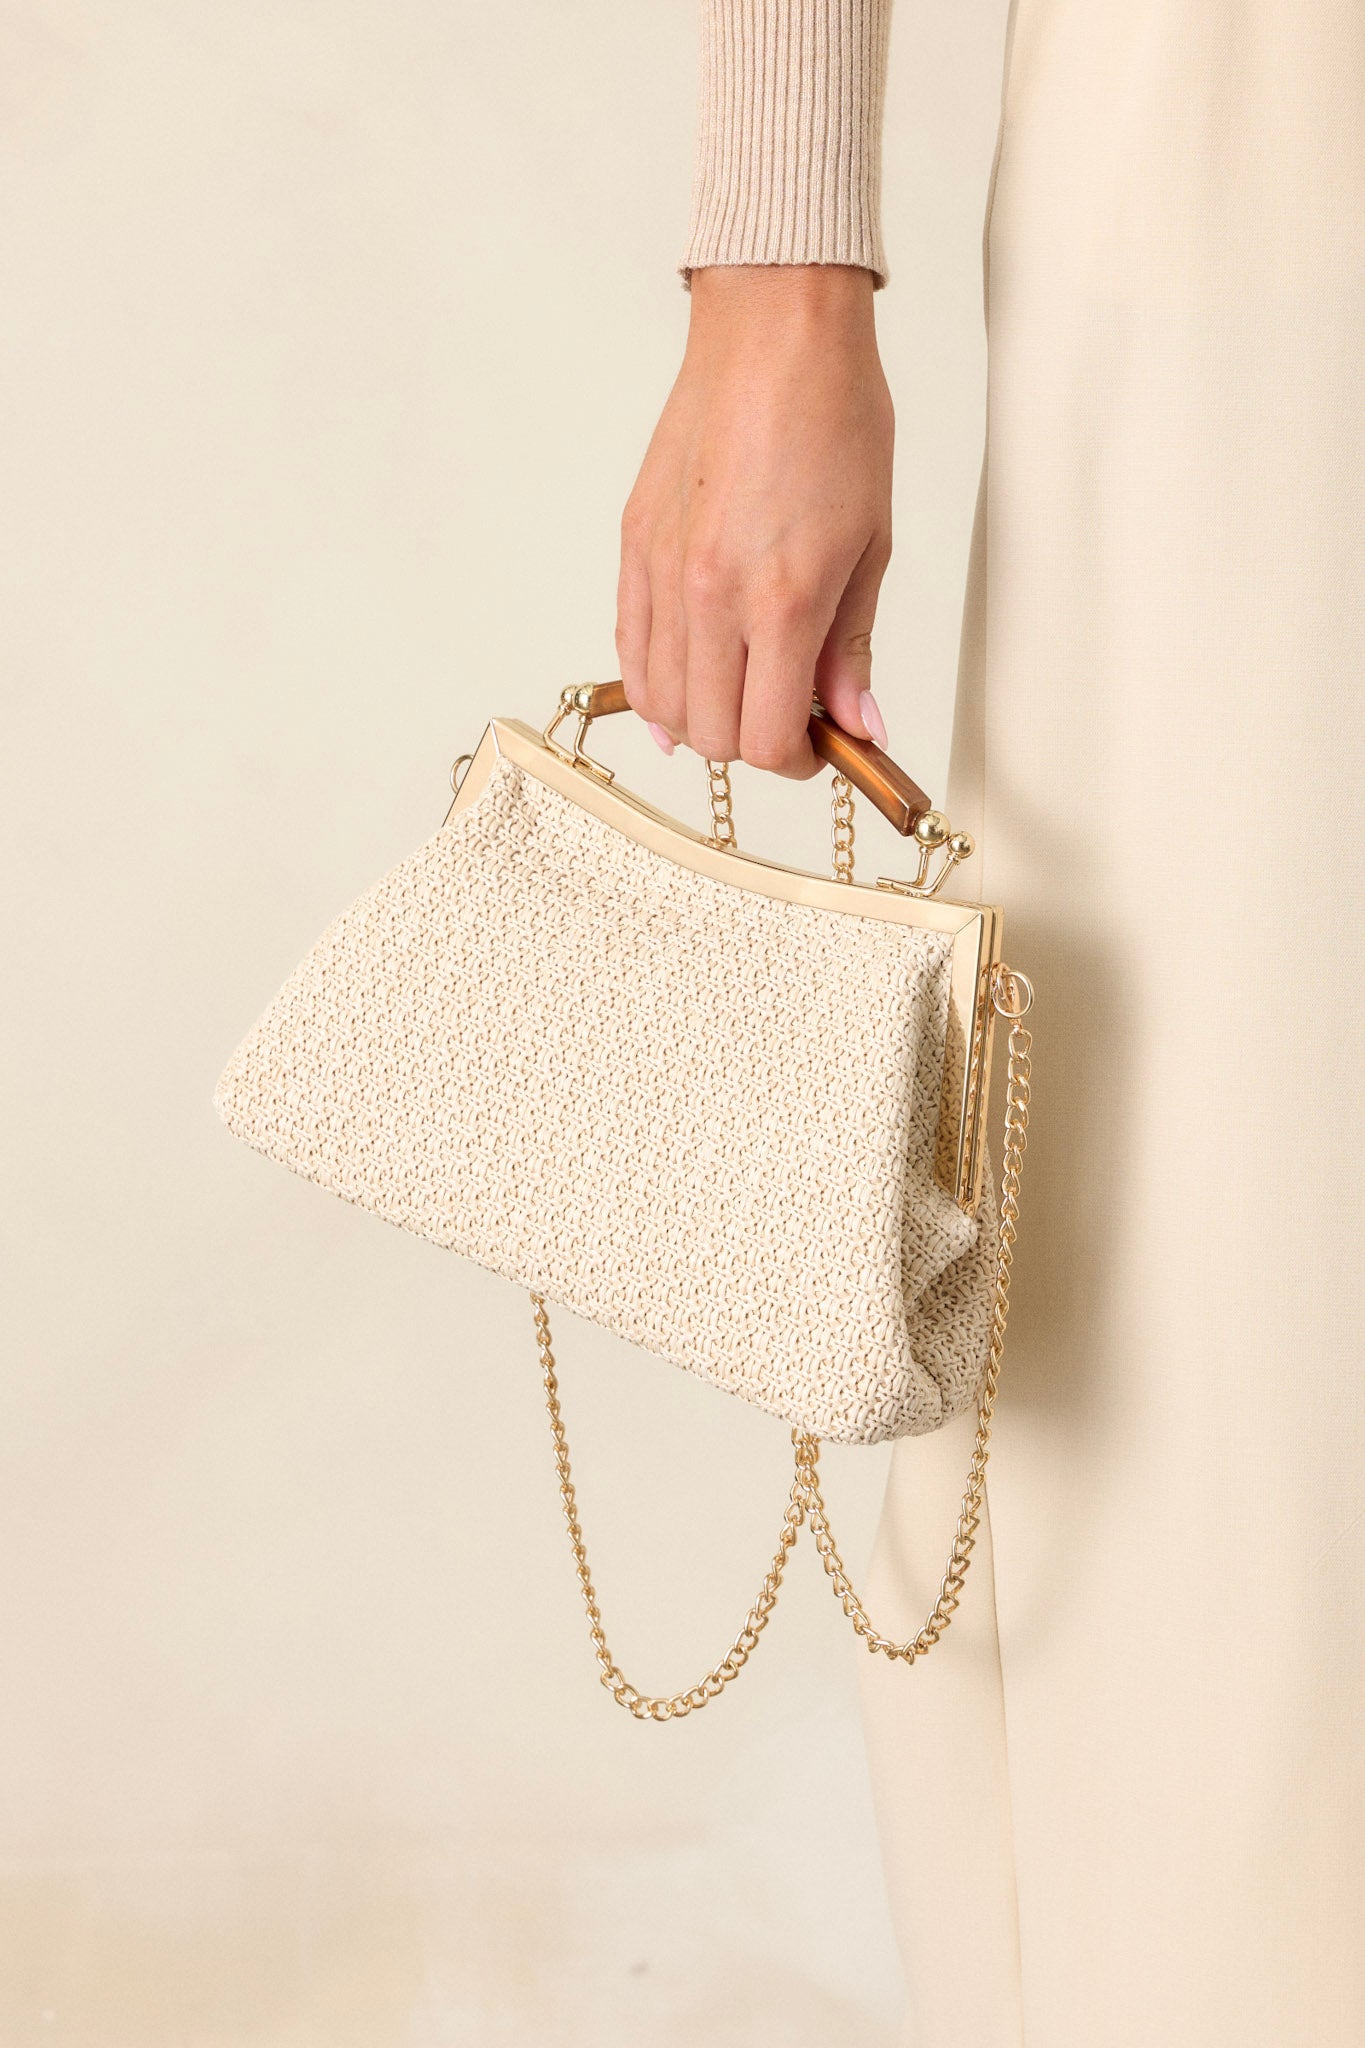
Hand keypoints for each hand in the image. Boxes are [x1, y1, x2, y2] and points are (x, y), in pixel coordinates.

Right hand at [616, 264, 893, 776]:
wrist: (774, 335)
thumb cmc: (833, 420)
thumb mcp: (870, 546)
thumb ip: (852, 649)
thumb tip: (858, 725)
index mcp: (781, 600)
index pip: (765, 738)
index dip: (796, 762)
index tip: (818, 746)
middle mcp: (710, 596)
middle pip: (711, 735)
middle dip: (752, 744)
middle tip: (787, 718)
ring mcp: (663, 574)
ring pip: (662, 705)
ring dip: (703, 720)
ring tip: (741, 692)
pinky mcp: (634, 549)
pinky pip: (630, 652)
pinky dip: (654, 686)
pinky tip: (686, 683)